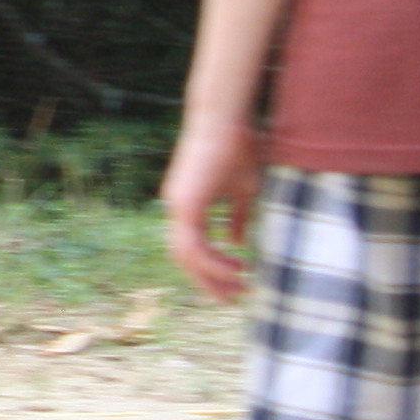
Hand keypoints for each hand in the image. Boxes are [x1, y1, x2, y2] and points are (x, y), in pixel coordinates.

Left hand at [161, 116, 263, 304]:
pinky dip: (211, 262)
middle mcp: (177, 208)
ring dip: (211, 277)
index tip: (234, 283)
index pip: (192, 247)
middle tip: (232, 299)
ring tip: (237, 289)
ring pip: (186, 256)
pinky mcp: (185, 203)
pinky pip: (192, 244)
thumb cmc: (237, 149)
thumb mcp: (242, 190)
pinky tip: (234, 270)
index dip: (209, 268)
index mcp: (188, 205)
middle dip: (208, 282)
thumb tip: (236, 242)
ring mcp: (177, 205)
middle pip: (184, 258)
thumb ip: (237, 217)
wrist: (225, 121)